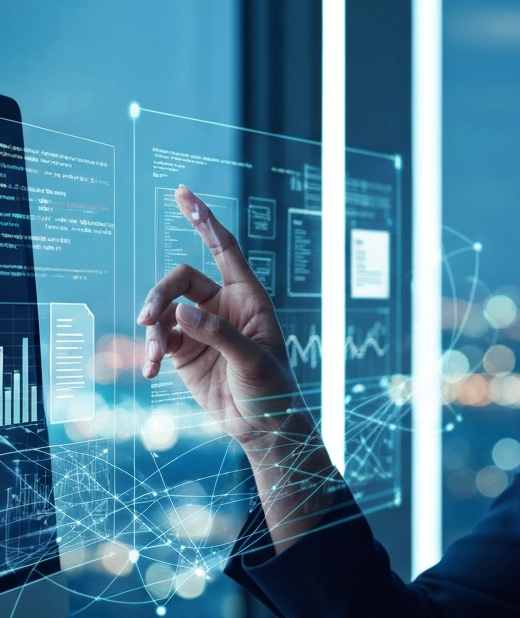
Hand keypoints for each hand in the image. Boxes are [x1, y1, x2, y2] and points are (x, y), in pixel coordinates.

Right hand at [137, 184, 298, 445]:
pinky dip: (150, 351)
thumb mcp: (253, 360)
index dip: (204, 220)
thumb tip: (181, 312)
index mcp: (249, 297)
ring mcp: (201, 326)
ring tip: (156, 356)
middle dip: (160, 294)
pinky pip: (158, 338)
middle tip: (149, 318)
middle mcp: (223, 305)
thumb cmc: (271, 388)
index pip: (225, 249)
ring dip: (153, 327)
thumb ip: (219, 335)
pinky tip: (151, 371)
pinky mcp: (185, 350)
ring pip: (164, 308)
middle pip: (180, 278)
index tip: (184, 193)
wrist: (262, 425)